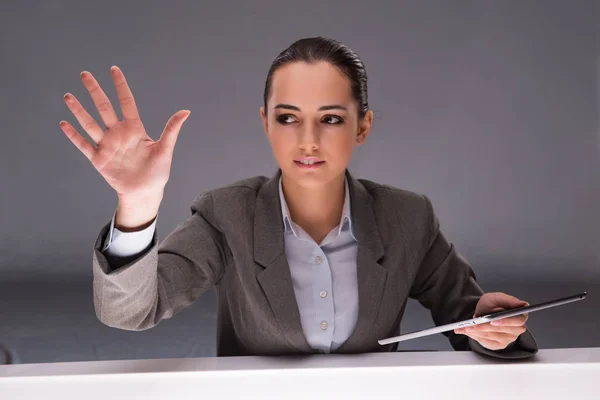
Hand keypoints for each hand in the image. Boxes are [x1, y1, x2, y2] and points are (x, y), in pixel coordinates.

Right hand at [60, 66, 190, 199]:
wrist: (145, 192)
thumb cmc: (157, 172)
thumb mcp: (165, 149)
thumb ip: (172, 129)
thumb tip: (186, 111)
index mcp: (135, 129)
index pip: (126, 102)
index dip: (120, 86)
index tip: (114, 69)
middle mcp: (118, 134)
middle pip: (104, 108)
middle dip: (95, 91)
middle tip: (85, 74)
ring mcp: (107, 145)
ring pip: (90, 124)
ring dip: (79, 110)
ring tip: (68, 96)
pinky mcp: (99, 159)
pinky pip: (84, 145)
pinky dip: (73, 135)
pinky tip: (64, 124)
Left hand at [454, 292, 528, 350]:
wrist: (485, 312)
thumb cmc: (493, 304)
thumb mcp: (498, 298)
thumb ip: (509, 300)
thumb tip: (523, 304)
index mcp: (520, 316)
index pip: (517, 321)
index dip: (505, 321)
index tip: (492, 321)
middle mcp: (517, 329)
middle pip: (501, 330)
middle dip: (484, 327)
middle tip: (471, 325)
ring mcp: (509, 338)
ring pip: (491, 336)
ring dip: (476, 332)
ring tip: (465, 328)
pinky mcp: (499, 344)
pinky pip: (486, 341)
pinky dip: (475, 336)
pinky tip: (467, 332)